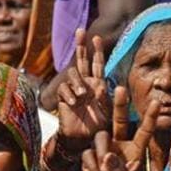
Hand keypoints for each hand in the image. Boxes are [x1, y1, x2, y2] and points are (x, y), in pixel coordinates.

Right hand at [56, 29, 108, 151]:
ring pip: (73, 73)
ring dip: (77, 82)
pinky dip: (68, 94)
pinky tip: (73, 103)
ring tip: (81, 95)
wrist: (82, 139)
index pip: (97, 64)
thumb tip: (103, 87)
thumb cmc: (97, 128)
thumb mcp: (107, 114)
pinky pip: (63, 89)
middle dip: (81, 45)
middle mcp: (85, 85)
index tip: (95, 37)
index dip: (96, 51)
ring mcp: (74, 90)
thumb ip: (106, 101)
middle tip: (80, 31)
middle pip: (81, 60)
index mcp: (98, 85)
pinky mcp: (64, 98)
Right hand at [80, 88, 158, 170]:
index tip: (157, 102)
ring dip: (102, 154)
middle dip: (119, 105)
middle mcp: (120, 145)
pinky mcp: (89, 155)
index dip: (150, 117)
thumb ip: (119, 169)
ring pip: (101, 138)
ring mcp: (104, 149)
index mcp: (135, 151)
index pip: (144, 131)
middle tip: (120, 89)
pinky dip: (92, 166)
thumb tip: (107, 156)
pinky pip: (89, 153)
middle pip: (119, 121)